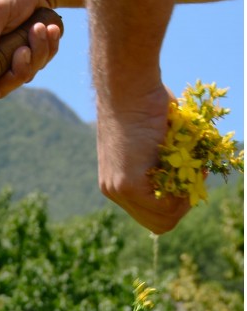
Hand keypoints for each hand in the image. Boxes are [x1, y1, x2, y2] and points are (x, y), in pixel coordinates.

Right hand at [0, 0, 62, 104]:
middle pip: (0, 88)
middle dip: (17, 71)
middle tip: (24, 48)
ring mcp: (10, 60)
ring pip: (24, 76)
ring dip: (37, 53)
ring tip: (39, 27)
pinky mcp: (30, 57)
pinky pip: (41, 64)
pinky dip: (49, 48)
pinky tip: (49, 28)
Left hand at [95, 85, 190, 233]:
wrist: (129, 87)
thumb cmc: (145, 104)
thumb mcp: (154, 140)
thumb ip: (163, 162)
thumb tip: (185, 174)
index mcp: (117, 183)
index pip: (150, 214)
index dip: (177, 202)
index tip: (191, 176)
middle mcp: (114, 191)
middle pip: (157, 224)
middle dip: (183, 205)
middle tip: (195, 177)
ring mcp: (119, 190)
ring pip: (162, 221)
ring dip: (186, 199)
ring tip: (194, 170)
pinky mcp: (129, 185)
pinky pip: (165, 209)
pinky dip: (183, 194)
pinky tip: (189, 168)